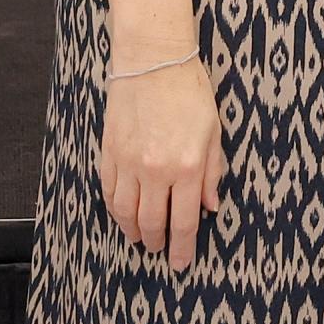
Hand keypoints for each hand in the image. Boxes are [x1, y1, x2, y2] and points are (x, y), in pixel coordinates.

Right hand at [98, 52, 226, 271]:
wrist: (153, 60)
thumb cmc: (190, 91)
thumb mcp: (213, 130)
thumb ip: (212, 171)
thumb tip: (211, 206)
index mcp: (187, 166)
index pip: (184, 220)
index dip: (183, 247)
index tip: (182, 263)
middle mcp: (156, 171)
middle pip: (152, 223)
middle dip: (157, 243)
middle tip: (160, 251)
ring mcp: (128, 164)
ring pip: (126, 214)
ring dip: (133, 231)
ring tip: (141, 238)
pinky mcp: (109, 154)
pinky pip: (110, 193)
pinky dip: (116, 210)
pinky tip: (123, 215)